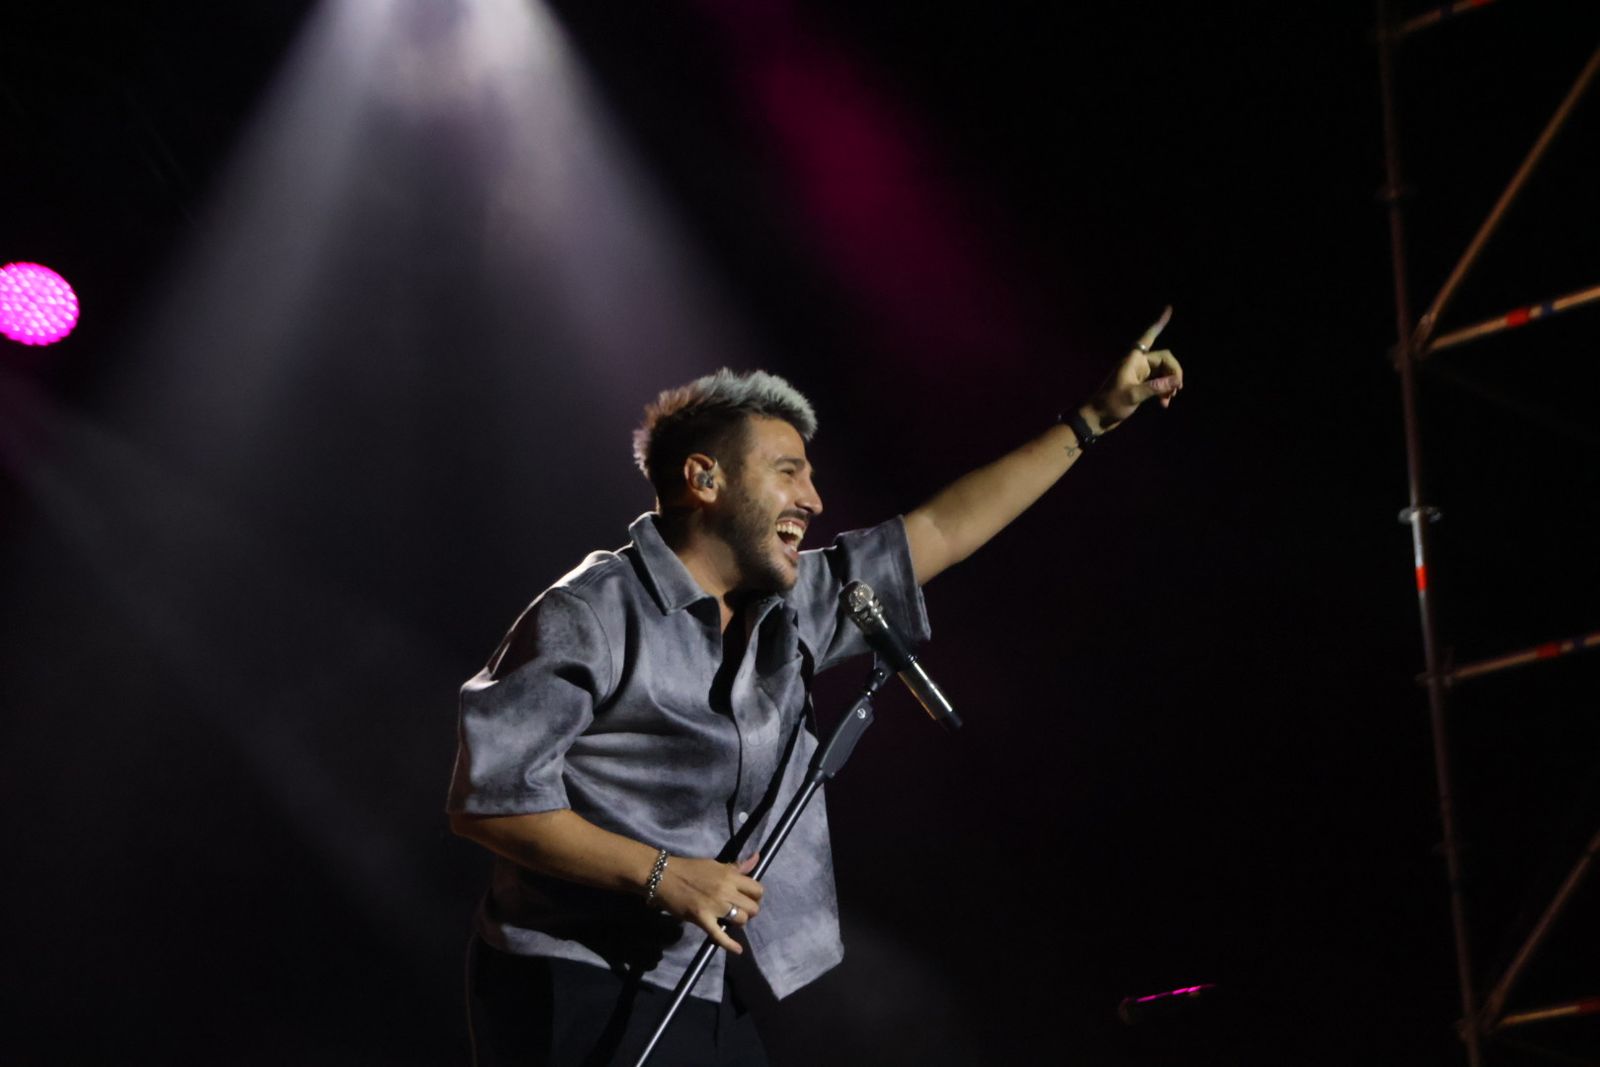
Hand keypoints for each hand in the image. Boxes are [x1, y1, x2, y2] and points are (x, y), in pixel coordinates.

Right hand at [653, 853, 763, 953]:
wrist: (664, 876)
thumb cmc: (690, 869)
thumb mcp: (716, 865)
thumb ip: (736, 867)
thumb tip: (756, 858)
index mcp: (730, 876)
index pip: (757, 889)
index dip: (756, 896)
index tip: (749, 898)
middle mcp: (726, 891)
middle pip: (752, 907)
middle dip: (749, 910)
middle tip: (740, 910)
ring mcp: (714, 906)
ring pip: (740, 920)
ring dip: (738, 921)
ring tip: (731, 919)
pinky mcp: (702, 919)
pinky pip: (720, 935)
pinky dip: (730, 944)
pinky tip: (738, 949)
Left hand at [1086, 306, 1183, 431]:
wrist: (1097, 418)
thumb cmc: (1110, 404)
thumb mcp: (1133, 396)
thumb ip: (1155, 387)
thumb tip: (1176, 381)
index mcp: (1133, 359)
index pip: (1149, 336)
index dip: (1159, 323)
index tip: (1169, 308)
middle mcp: (1138, 363)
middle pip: (1165, 359)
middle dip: (1173, 373)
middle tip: (1176, 390)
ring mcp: (1141, 374)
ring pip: (1164, 372)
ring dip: (1170, 385)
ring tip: (1169, 399)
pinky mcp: (1142, 385)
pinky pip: (1160, 383)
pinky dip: (1164, 391)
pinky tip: (1164, 403)